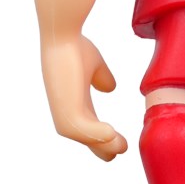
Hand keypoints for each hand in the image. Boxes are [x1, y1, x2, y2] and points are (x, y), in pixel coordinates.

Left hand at [41, 35, 127, 160]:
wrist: (61, 34)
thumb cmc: (74, 46)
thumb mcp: (94, 65)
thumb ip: (101, 78)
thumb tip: (109, 88)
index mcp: (74, 101)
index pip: (88, 125)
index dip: (103, 135)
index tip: (119, 142)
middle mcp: (66, 110)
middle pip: (86, 136)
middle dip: (103, 146)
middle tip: (123, 149)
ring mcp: (64, 110)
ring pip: (86, 137)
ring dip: (105, 144)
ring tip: (123, 147)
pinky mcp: (65, 108)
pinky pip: (83, 129)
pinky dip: (97, 135)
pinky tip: (113, 135)